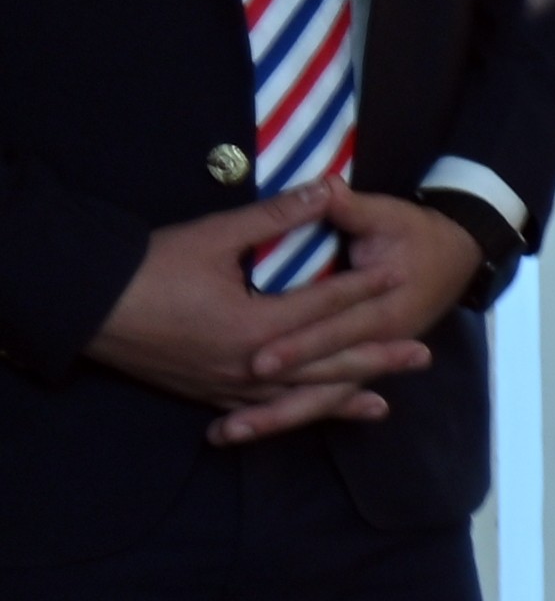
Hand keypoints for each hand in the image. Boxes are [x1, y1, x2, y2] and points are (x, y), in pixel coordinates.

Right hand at [90, 189, 461, 443]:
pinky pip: (265, 411)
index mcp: (254, 325)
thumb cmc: (148, 268)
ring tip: (388, 399)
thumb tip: (326, 186)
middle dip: (375, 357)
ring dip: (345, 394)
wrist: (87, 308)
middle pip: (325, 363)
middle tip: (422, 355)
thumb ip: (275, 216)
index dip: (365, 289)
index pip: (325, 306)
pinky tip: (315, 414)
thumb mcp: (214, 236)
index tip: (403, 277)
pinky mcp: (209, 396)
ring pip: (299, 395)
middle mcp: (248, 365)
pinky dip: (297, 412)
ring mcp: (228, 386)